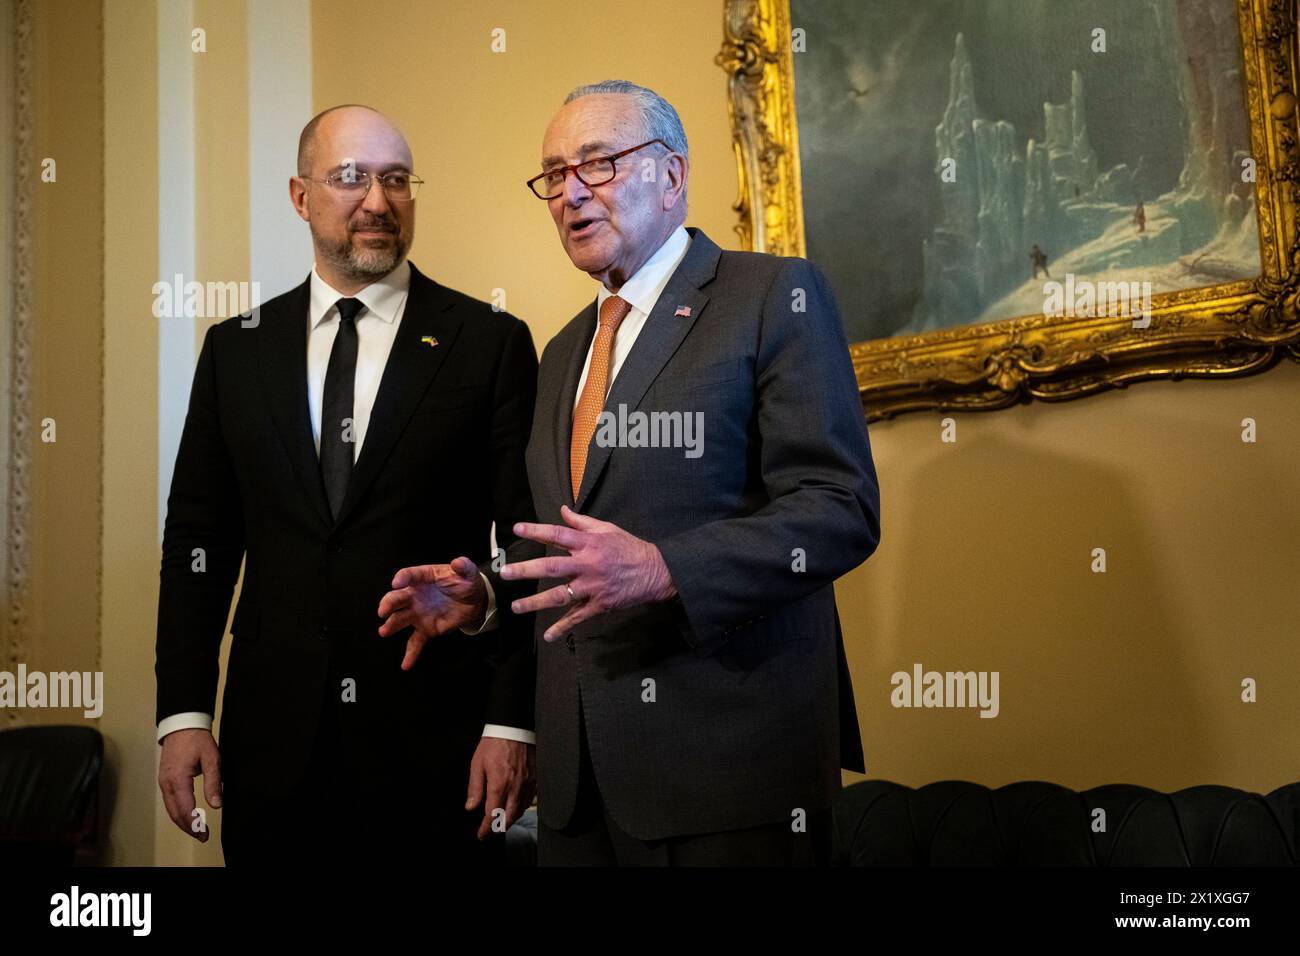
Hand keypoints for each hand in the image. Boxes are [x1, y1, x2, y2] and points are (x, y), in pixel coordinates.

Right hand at [158, 728, 221, 841]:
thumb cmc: (197, 740)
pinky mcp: (164, 779)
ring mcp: (163, 781)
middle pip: (175, 813)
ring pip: (170, 808)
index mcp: (178, 780)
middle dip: (188, 827)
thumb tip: (216, 804)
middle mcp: (167, 783)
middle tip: (202, 836)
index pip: (186, 809)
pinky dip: (177, 812)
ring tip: (196, 830)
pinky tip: (187, 815)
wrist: (181, 724)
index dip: (195, 825)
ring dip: (182, 821)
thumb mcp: (212, 759)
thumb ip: (213, 782)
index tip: (204, 834)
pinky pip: (169, 801)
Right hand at [377, 556, 485, 669]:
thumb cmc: (466, 583)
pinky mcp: (425, 629)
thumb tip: (458, 562)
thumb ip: (464, 566)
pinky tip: (406, 664)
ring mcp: (418, 613)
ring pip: (400, 619)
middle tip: (383, 611)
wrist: (475, 602)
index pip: (409, 575)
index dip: (402, 578)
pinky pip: (415, 642)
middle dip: (389, 604)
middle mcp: (415, 595)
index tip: (396, 582)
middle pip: (398, 598)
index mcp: (423, 578)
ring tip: (384, 631)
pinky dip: (411, 653)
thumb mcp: (468, 572)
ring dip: (391, 625)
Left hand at [465, 737, 535, 839]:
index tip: (481, 835)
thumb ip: (475, 788)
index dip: (486, 828)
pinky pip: (529, 800)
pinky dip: (521, 809)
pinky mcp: (535, 778)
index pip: (492, 815)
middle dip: (498, 829)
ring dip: (510, 820)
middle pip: (509, 818)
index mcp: (499, 784)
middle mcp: (515, 787)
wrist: (514, 727)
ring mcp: (527, 783)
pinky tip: (514, 809)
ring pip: (520, 811)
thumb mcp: (477, 764)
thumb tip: (471, 806)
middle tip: (490, 833)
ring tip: (500, 823)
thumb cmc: (494, 743)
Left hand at [501, 504, 675, 641]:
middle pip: (552, 567)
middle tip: (506, 573)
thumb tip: (562, 510)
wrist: (656, 572)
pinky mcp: (600, 604)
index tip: (517, 529)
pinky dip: (563, 627)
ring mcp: (593, 587)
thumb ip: (582, 522)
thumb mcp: (607, 530)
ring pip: (561, 596)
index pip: (558, 535)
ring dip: (536, 602)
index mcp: (589, 543)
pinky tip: (549, 636)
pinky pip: (578, 617)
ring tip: (516, 606)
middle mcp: (588, 564)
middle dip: (527, 570)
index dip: (537, 531)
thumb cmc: (629, 548)